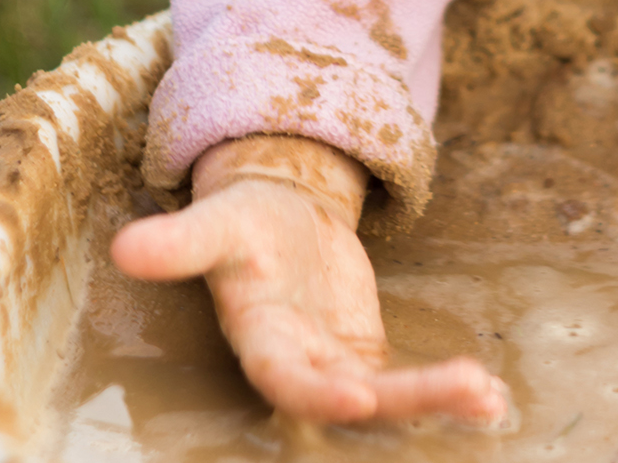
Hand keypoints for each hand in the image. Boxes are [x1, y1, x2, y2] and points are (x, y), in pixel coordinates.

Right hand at [111, 136, 508, 424]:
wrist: (275, 217)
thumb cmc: (241, 220)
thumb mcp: (216, 220)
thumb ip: (180, 241)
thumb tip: (125, 247)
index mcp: (260, 334)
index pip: (285, 375)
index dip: (316, 390)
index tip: (358, 397)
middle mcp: (300, 361)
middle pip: (351, 394)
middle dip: (407, 399)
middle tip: (467, 390)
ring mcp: (337, 363)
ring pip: (388, 395)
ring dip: (437, 399)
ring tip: (489, 397)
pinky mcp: (366, 354)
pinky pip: (405, 383)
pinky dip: (447, 391)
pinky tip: (492, 397)